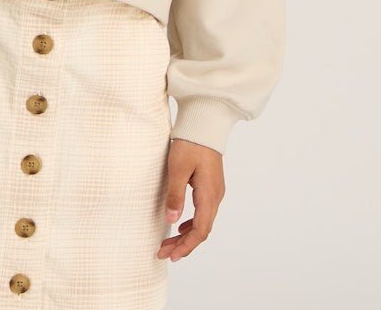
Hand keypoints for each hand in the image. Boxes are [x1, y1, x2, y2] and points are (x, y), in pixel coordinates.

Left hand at [156, 138, 224, 261]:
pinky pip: (203, 212)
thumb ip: (175, 195)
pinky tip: (180, 225)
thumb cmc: (190, 144)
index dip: (186, 246)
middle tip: (164, 253)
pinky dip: (191, 223)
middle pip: (202, 230)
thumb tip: (171, 222)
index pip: (200, 230)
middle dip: (183, 244)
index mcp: (209, 195)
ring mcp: (215, 191)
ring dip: (186, 235)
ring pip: (203, 222)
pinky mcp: (211, 186)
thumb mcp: (178, 169)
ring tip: (169, 243)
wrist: (204, 124)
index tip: (170, 255)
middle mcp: (216, 196)